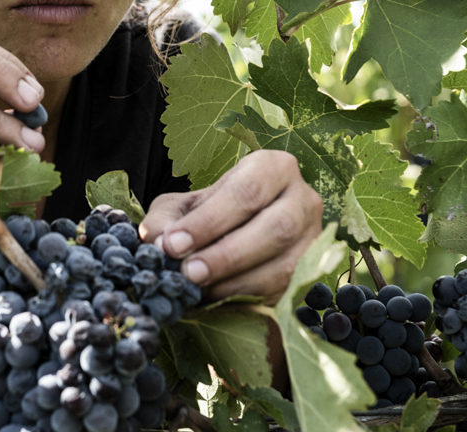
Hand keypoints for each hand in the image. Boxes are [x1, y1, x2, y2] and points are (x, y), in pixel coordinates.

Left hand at [139, 150, 322, 303]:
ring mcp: (313, 238)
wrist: (240, 229)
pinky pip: (284, 291)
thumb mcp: (183, 205)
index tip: (173, 244)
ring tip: (196, 288)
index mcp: (274, 168)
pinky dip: (247, 298)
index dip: (209, 221)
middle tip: (188, 272)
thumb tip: (154, 239)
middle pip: (274, 228)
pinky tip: (216, 299)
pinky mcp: (311, 273)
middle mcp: (303, 199)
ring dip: (236, 282)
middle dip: (226, 255)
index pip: (246, 192)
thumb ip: (165, 218)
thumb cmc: (211, 211)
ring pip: (284, 265)